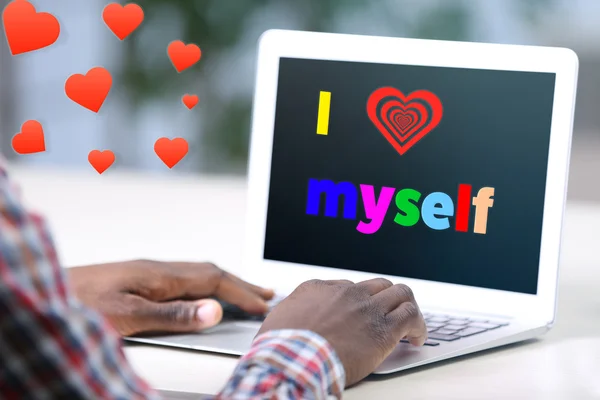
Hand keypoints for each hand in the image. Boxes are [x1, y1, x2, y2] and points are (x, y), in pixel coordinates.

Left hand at [68, 260, 273, 335]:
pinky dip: (205, 286)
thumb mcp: (127, 315)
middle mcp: (156, 270)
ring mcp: (147, 274)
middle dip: (241, 283)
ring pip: (198, 274)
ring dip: (225, 283)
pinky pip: (184, 280)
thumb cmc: (78, 303)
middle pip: (210, 272)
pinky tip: (203, 295)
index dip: (241, 292)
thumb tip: (214, 309)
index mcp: (159, 275)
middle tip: (266, 294)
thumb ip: (173, 314)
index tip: (262, 305)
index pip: (213, 279)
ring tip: (244, 292)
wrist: (45, 291)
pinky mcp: (138, 281)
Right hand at [258, 278, 425, 385]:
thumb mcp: (280, 316)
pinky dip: (419, 325)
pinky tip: (417, 338)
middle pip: (380, 285)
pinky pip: (412, 316)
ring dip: (407, 307)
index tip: (361, 316)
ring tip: (410, 325)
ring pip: (401, 293)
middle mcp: (348, 293)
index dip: (358, 302)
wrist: (295, 358)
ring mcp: (368, 309)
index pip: (350, 287)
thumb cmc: (283, 345)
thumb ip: (296, 310)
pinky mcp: (384, 330)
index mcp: (322, 288)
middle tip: (390, 315)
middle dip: (388, 298)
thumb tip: (298, 314)